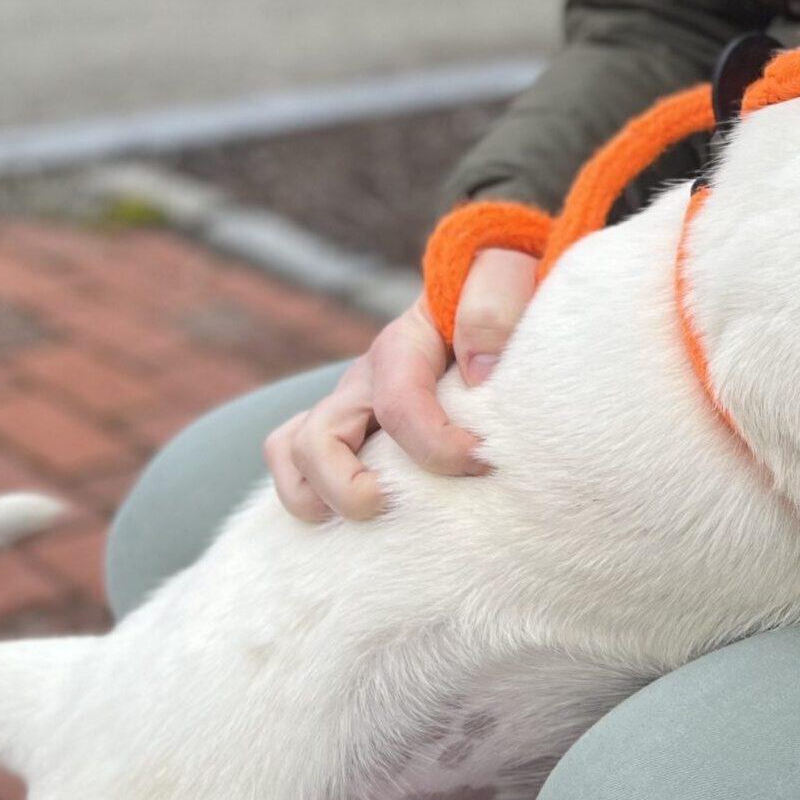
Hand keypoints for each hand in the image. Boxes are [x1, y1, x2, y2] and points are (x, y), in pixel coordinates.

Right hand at [266, 247, 538, 521]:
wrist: (497, 301)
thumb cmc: (505, 297)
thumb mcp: (508, 277)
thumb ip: (493, 305)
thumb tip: (476, 370)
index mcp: (403, 345)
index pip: (397, 405)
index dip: (437, 447)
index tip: (483, 460)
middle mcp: (364, 378)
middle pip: (318, 442)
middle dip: (354, 489)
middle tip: (410, 503)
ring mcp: (348, 407)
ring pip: (292, 454)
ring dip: (320, 499)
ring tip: (378, 516)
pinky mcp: (347, 433)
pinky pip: (294, 466)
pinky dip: (310, 500)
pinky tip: (362, 522)